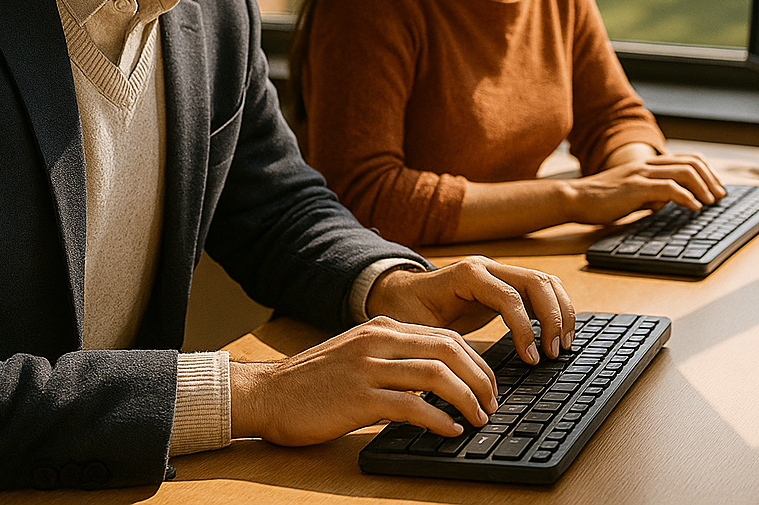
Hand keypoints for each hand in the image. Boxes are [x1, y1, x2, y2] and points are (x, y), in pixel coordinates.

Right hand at [230, 316, 497, 444]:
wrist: (267, 394)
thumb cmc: (313, 382)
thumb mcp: (358, 355)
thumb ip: (394, 359)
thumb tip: (436, 380)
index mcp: (382, 327)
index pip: (445, 335)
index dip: (475, 361)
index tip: (487, 385)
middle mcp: (378, 340)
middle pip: (449, 349)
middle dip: (480, 378)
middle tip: (491, 404)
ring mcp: (368, 367)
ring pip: (436, 374)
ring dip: (466, 399)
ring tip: (478, 419)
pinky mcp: (358, 397)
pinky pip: (411, 405)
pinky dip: (438, 419)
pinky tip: (448, 431)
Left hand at [365, 256, 575, 364]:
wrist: (399, 294)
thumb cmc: (405, 312)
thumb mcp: (415, 329)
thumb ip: (436, 346)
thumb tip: (456, 379)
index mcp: (466, 275)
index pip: (509, 297)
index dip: (525, 329)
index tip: (531, 358)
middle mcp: (487, 268)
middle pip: (536, 282)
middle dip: (552, 318)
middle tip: (553, 353)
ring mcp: (498, 272)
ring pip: (545, 281)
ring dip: (560, 312)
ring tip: (561, 345)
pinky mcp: (505, 283)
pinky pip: (541, 288)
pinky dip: (555, 308)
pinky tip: (557, 333)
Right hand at [565, 150, 726, 225]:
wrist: (575, 198)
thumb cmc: (601, 200)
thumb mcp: (632, 194)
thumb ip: (651, 194)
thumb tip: (668, 201)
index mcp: (647, 165)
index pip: (686, 159)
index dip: (706, 170)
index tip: (716, 187)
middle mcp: (647, 165)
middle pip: (690, 162)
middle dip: (711, 178)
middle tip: (720, 196)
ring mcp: (641, 174)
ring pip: (684, 172)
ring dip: (703, 187)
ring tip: (711, 202)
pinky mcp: (636, 187)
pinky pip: (669, 188)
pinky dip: (686, 197)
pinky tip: (694, 207)